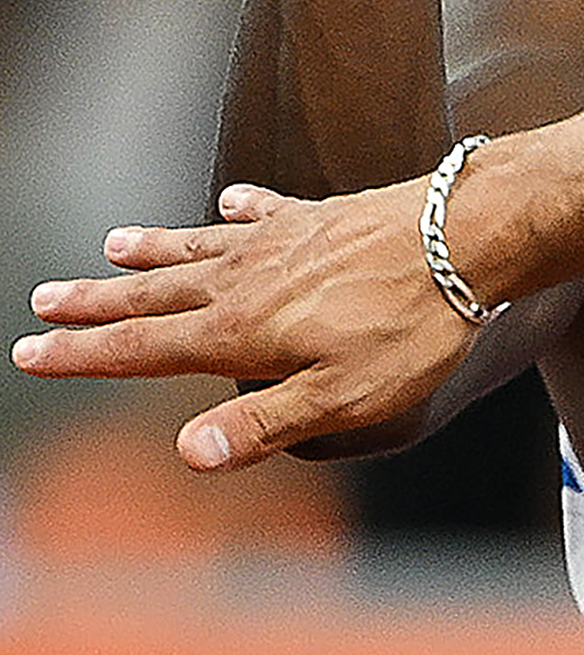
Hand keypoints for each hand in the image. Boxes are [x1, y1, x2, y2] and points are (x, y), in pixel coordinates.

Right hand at [17, 181, 479, 468]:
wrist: (469, 237)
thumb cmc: (414, 326)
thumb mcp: (341, 398)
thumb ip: (263, 424)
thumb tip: (190, 453)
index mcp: (239, 331)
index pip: (141, 350)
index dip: (82, 355)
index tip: (31, 353)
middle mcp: (246, 279)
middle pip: (153, 294)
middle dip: (94, 303)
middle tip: (44, 301)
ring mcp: (283, 240)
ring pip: (198, 246)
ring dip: (152, 251)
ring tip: (112, 248)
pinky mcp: (323, 215)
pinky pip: (267, 210)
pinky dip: (240, 207)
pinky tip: (229, 201)